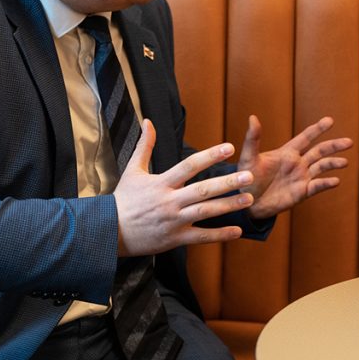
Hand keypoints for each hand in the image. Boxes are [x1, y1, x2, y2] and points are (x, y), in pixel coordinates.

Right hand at [113, 119, 254, 256]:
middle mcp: (170, 201)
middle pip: (203, 190)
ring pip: (205, 213)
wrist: (109, 232)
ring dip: (228, 206)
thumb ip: (144, 145)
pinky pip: (201, 237)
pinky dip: (219, 235)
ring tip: (249, 198)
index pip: (189, 166)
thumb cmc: (124, 199)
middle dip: (227, 183)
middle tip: (249, 176)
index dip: (210, 156)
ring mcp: (174, 221)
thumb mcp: (132, 170)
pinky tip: (238, 231)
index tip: (229, 148)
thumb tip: (148, 121)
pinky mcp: (175, 239)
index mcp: (161, 183)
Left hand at [237, 115, 351, 219]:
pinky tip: (335, 181)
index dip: (317, 129)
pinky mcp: (301, 192)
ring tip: (345, 162)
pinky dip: (326, 183)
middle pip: (320, 151)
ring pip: (321, 167)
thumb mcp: (248, 158)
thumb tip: (252, 117)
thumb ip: (253, 139)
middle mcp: (297, 163)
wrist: (246, 203)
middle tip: (349, 142)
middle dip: (334, 146)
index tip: (330, 120)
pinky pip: (316, 186)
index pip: (306, 137)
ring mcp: (301, 178)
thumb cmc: (246, 179)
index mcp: (287, 152)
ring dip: (333, 164)